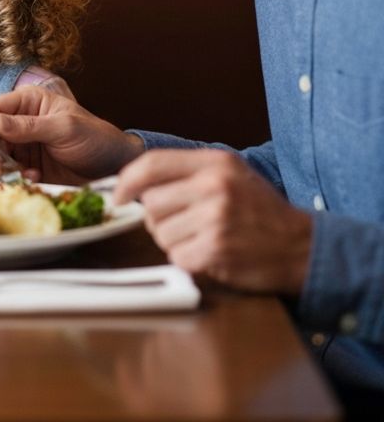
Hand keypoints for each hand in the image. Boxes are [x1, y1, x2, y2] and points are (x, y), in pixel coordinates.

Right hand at [0, 80, 142, 183]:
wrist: (113, 167)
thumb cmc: (94, 137)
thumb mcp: (64, 128)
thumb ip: (29, 126)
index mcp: (28, 102)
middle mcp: (20, 121)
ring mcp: (23, 144)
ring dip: (0, 167)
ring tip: (15, 176)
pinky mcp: (28, 165)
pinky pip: (10, 172)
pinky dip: (15, 177)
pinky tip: (33, 178)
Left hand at [115, 148, 311, 293]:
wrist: (303, 247)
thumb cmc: (260, 210)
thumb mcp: (229, 174)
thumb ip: (186, 172)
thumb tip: (134, 181)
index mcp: (215, 162)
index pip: (152, 164)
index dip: (127, 181)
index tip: (118, 195)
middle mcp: (214, 187)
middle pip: (151, 203)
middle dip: (158, 217)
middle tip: (185, 223)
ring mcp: (215, 219)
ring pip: (160, 232)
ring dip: (174, 240)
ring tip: (203, 237)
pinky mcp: (216, 250)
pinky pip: (177, 256)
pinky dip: (188, 259)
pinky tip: (211, 253)